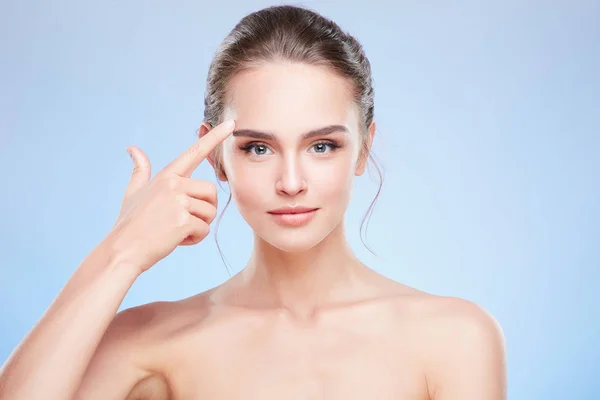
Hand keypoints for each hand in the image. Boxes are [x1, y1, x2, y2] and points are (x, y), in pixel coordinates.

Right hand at [108, 119, 234, 273]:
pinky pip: (204, 230)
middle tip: (182, 221)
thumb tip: (132, 148)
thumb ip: (140, 170)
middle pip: (211, 192)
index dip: (215, 137)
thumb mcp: (133, 192)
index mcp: (166, 176)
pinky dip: (194, 239)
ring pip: (210, 212)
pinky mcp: (183, 220)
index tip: (232, 124)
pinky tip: (175, 240)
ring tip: (176, 231)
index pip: (195, 152)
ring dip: (198, 227)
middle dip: (204, 210)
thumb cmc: (130, 224)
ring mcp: (178, 201)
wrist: (123, 250)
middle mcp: (174, 184)